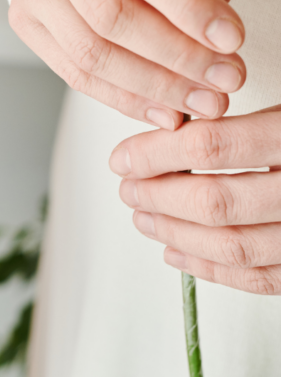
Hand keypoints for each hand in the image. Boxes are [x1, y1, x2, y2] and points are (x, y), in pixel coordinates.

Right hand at [9, 0, 245, 128]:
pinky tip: (164, 109)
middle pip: (109, 16)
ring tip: (202, 102)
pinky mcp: (24, 20)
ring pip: (89, 53)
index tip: (231, 38)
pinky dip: (123, 97)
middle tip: (226, 79)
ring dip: (154, 86)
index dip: (185, 6)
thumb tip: (217, 31)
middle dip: (176, 56)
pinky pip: (73, 72)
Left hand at [111, 106, 280, 294]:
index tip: (123, 157)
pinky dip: (211, 269)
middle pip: (216, 201)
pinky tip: (177, 251)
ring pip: (236, 245)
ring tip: (142, 216)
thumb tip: (162, 129)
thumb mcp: (280, 110)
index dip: (155, 154)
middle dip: (158, 197)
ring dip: (175, 234)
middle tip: (128, 188)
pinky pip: (263, 277)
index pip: (210, 146)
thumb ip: (229, 120)